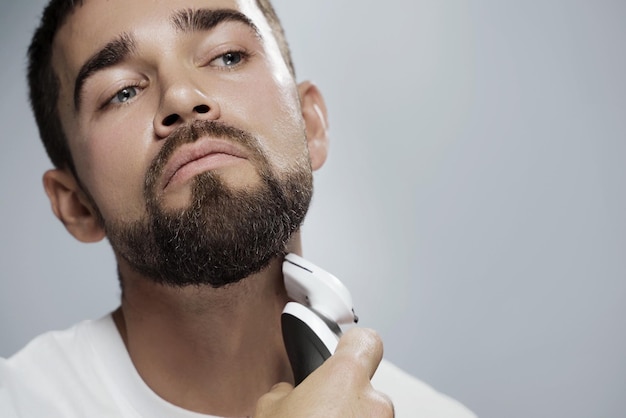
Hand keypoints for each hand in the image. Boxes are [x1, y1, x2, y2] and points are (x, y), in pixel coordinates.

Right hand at [254, 328, 393, 416]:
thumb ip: (287, 390)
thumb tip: (287, 393)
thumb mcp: (270, 410)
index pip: (367, 340)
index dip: (353, 342)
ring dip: (350, 417)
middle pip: (363, 386)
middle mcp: (374, 402)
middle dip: (343, 396)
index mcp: (346, 377)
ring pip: (367, 413)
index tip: (343, 346)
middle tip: (317, 410)